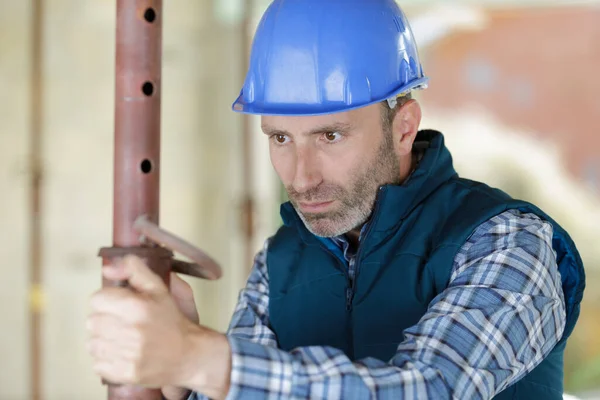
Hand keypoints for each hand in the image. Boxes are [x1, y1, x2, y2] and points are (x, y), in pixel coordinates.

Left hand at [87, 255, 197, 388]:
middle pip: (92, 321)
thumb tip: (108, 268)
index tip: (117, 306)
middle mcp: (131, 330)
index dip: (107, 301)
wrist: (189, 355)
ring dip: (104, 341)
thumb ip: (135, 270)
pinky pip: (97, 364)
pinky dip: (107, 360)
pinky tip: (123, 354)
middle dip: (105, 321)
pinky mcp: (125, 373)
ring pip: (92, 343)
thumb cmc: (173, 322)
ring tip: (122, 339)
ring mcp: (128, 354)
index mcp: (138, 306)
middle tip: (122, 323)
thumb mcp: (159, 289)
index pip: (97, 299)